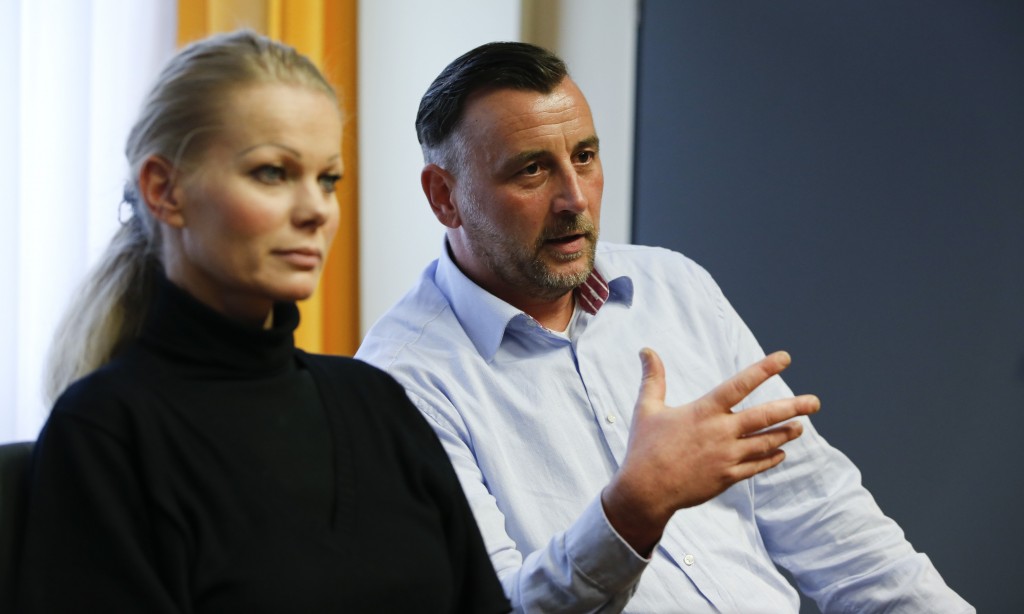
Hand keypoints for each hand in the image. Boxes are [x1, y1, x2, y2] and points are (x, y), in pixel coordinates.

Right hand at [601, 348, 819, 554]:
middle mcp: (721, 432)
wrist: (646, 491)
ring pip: (766, 442)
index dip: (764, 369)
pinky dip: (771, 458)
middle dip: (794, 407)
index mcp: (704, 411)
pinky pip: (757, 466)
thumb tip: (646, 350)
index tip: (785, 358)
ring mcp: (727, 456)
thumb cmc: (645, 448)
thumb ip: (653, 379)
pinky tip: (781, 452)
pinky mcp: (728, 477)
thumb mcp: (647, 409)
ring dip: (786, 433)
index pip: (740, 385)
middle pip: (766, 416)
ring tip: (801, 426)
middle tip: (815, 402)